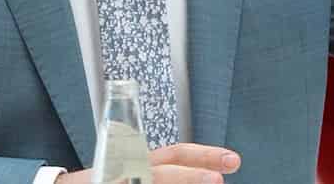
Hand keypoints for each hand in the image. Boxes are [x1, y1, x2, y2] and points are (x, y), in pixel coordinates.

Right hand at [55, 143, 240, 181]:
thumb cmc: (101, 179)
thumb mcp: (131, 168)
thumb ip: (157, 169)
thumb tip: (203, 176)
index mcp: (138, 159)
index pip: (175, 153)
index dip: (203, 155)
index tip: (231, 161)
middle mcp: (128, 169)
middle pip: (163, 170)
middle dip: (192, 174)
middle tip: (218, 180)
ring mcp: (118, 180)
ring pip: (153, 181)